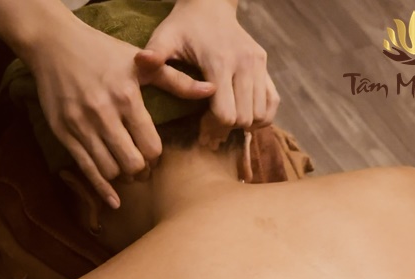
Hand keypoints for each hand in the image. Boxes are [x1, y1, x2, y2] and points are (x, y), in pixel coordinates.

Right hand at [30, 20, 214, 207]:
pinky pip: (86, 169)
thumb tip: (211, 90)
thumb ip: (177, 81)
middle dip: (142, 171)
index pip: (151, 146)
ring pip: (110, 170)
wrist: (52, 43)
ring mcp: (81, 125)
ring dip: (124, 177)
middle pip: (132, 163)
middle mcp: (103, 114)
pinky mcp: (63, 133)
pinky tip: (114, 202)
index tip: (154, 155)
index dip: (156, 158)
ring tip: (128, 172)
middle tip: (143, 169)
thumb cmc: (103, 52)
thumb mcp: (141, 64)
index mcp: (127, 98)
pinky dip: (102, 189)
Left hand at [136, 0, 279, 148]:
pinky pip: (272, 103)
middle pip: (244, 118)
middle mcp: (245, 65)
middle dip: (227, 129)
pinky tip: (245, 117)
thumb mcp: (165, 37)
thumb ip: (155, 53)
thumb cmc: (184, 27)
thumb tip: (142, 62)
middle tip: (211, 130)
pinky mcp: (266, 67)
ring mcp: (259, 66)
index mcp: (220, 63)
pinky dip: (261, 117)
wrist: (211, 5)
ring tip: (226, 122)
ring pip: (260, 115)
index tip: (201, 127)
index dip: (214, 127)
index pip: (226, 114)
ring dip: (244, 125)